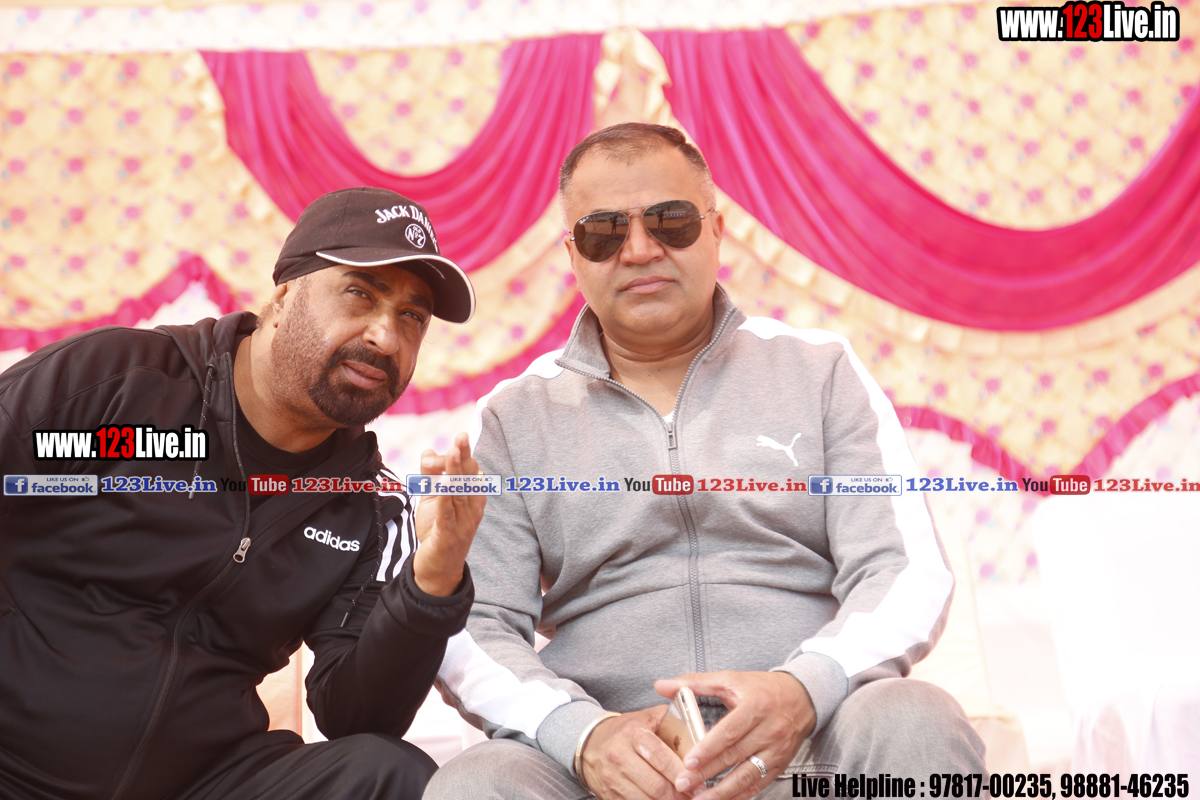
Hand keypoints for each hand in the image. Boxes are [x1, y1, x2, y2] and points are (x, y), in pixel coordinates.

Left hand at [411, 432, 485, 595]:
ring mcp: (462, 523)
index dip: (461, 455)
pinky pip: (448, 514)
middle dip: (465, 457)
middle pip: (469, 478)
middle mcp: (471, 509)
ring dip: (456, 472)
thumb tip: (428, 450)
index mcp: (471, 499)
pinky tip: (443, 483)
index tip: (452, 441)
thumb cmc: (438, 532)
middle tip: (462, 435)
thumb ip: (431, 476)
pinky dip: (445, 498)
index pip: (470, 471)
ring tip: (453, 452)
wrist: (437, 570)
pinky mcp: (448, 536)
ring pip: (460, 493)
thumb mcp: (432, 500)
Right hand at [580, 707, 694, 799]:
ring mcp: (612, 778)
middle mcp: (619, 756)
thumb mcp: (646, 717)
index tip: (697, 783)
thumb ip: (672, 720)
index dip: (681, 773)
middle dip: (678, 794)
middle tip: (693, 795)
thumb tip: (700, 734)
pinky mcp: (609, 795)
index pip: (661, 757)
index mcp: (633, 734)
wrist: (589, 742)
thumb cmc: (625, 731)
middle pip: (655, 785)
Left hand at [654, 671, 815, 799]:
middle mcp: (769, 730)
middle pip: (734, 756)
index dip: (708, 749)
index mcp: (755, 706)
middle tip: (683, 784)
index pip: (729, 732)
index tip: (688, 762)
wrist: (801, 698)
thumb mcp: (730, 679)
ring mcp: (776, 750)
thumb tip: (661, 686)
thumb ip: (695, 683)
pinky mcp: (780, 764)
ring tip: (699, 799)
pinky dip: (740, 795)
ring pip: (747, 775)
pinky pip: (758, 784)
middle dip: (707, 773)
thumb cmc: (762, 688)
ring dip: (722, 791)